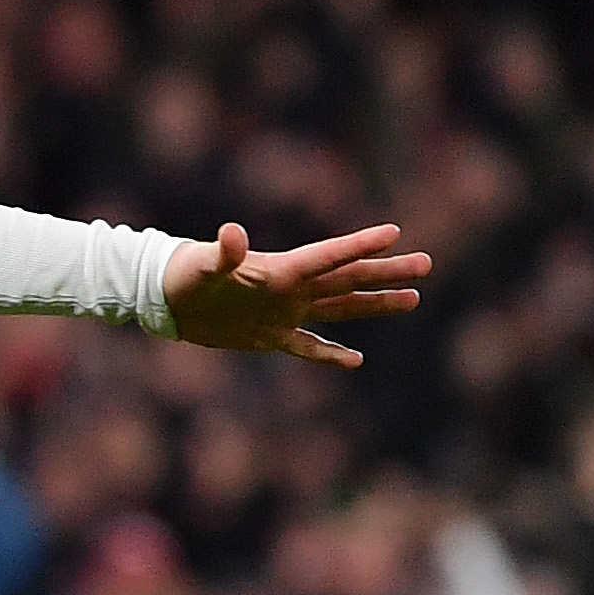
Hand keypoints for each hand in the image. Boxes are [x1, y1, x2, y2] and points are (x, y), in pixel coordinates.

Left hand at [161, 220, 430, 367]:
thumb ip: (223, 253)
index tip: (394, 233)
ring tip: (413, 297)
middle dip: (386, 272)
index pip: (330, 256)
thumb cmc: (184, 275)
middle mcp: (292, 289)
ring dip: (374, 304)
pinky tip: (355, 361)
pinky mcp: (270, 336)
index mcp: (282, 270)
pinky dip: (329, 354)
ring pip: (340, 307)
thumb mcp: (204, 265)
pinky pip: (307, 346)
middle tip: (426, 263)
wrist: (167, 298)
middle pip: (349, 279)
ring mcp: (285, 312)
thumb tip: (231, 233)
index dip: (360, 245)